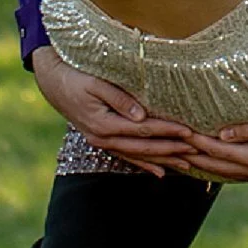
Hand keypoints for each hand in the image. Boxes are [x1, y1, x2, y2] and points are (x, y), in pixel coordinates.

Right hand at [28, 45, 205, 178]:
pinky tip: (160, 171)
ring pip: (137, 155)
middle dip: (171, 150)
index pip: (143, 130)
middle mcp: (103, 137)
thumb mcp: (96, 82)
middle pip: (143, 147)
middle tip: (195, 151)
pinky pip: (126, 156)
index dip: (167, 131)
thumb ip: (119, 98)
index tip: (189, 132)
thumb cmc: (76, 75)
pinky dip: (144, 164)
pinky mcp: (101, 140)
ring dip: (162, 160)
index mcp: (103, 123)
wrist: (52, 81)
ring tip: (186, 165)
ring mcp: (101, 142)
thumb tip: (141, 116)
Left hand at [180, 102, 247, 182]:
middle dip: (194, 158)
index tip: (180, 133)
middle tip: (172, 150)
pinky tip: (211, 166)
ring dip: (204, 167)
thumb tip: (220, 135)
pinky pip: (238, 174)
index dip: (198, 142)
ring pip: (226, 174)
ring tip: (184, 160)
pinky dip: (221, 170)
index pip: (219, 151)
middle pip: (218, 167)